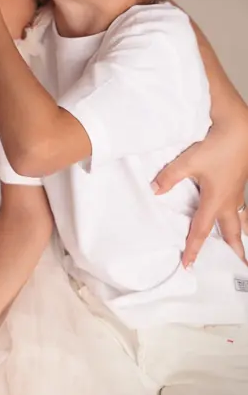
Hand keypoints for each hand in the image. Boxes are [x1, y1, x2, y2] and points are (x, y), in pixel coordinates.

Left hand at [152, 104, 247, 266]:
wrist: (240, 128)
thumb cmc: (218, 146)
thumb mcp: (189, 162)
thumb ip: (170, 177)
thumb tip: (154, 190)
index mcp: (216, 201)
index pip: (202, 231)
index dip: (193, 248)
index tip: (188, 264)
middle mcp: (229, 200)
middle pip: (232, 232)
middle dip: (234, 250)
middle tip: (239, 265)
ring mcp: (237, 191)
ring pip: (239, 219)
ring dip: (239, 233)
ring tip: (240, 245)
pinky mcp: (239, 180)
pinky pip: (240, 204)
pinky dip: (239, 215)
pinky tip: (236, 211)